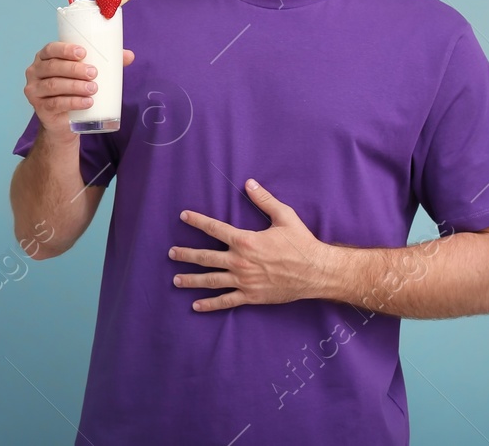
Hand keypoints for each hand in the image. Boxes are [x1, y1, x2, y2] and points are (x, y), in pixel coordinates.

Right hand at [24, 42, 134, 138]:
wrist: (64, 121)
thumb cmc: (75, 89)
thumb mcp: (86, 74)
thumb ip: (106, 63)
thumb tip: (129, 55)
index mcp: (45, 57)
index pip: (51, 49)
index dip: (65, 49)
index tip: (83, 52)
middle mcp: (35, 71)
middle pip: (53, 67)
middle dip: (74, 69)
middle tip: (93, 73)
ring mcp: (34, 90)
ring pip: (54, 85)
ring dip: (75, 86)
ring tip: (93, 88)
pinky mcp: (39, 108)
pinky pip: (55, 104)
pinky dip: (73, 102)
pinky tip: (87, 102)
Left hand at [169, 179, 333, 310]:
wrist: (317, 272)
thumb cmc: (301, 242)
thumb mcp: (284, 216)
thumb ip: (264, 200)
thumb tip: (249, 182)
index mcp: (245, 240)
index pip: (214, 228)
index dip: (197, 221)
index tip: (183, 216)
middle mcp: (240, 261)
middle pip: (205, 257)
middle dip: (186, 254)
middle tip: (171, 253)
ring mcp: (244, 281)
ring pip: (211, 280)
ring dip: (191, 280)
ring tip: (176, 279)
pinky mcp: (251, 296)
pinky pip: (226, 301)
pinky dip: (210, 304)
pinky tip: (196, 305)